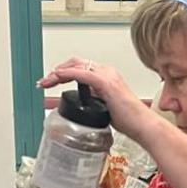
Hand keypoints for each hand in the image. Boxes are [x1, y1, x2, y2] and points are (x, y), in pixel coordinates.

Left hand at [40, 58, 158, 142]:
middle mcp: (107, 72)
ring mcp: (107, 76)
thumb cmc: (129, 120)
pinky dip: (68, 74)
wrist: (142, 125)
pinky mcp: (107, 83)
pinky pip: (83, 74)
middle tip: (44, 82)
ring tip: (47, 81)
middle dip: (57, 71)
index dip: (63, 73)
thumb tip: (79, 105)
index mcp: (106, 76)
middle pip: (76, 63)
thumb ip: (93, 102)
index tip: (51, 83)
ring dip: (58, 72)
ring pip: (77, 65)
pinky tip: (58, 76)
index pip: (80, 68)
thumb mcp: (104, 108)